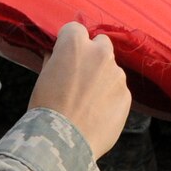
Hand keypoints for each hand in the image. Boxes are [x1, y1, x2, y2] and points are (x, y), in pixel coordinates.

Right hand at [27, 21, 129, 157]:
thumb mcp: (43, 77)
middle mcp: (100, 53)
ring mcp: (117, 74)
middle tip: (80, 76)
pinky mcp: (127, 95)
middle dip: (92, 54)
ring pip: (111, 69)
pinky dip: (110, 97)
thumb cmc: (46, 108)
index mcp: (75, 44)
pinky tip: (96, 113)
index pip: (75, 29)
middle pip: (100, 43)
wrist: (63, 142)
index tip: (64, 56)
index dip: (68, 42)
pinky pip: (118, 90)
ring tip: (87, 102)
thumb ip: (55, 60)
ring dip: (102, 78)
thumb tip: (58, 55)